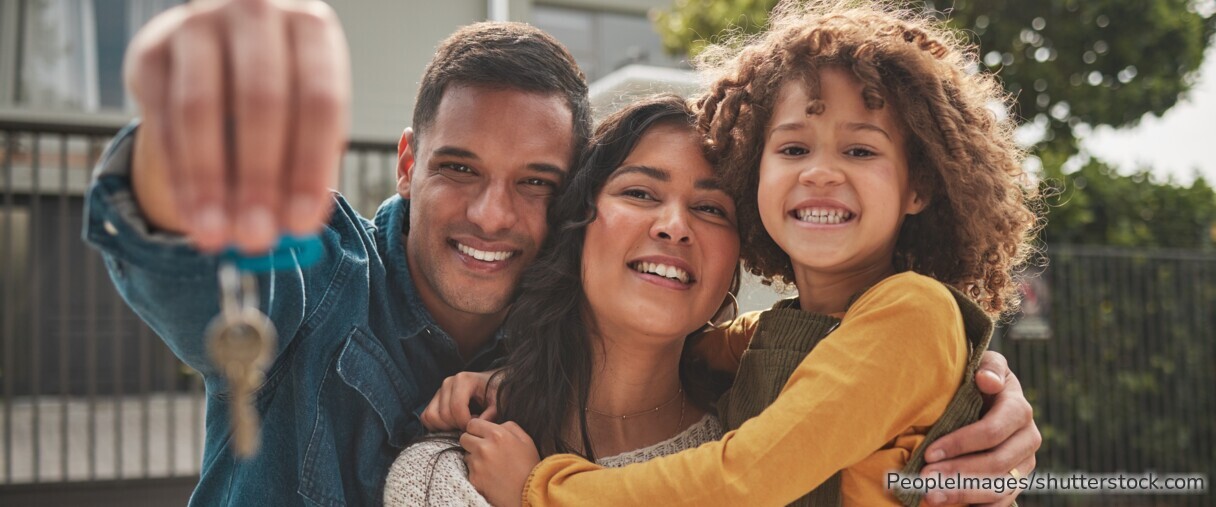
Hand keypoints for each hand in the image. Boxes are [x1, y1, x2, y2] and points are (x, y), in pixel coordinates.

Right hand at [125, 0, 349, 252]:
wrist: (221, 49)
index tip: (301, 224)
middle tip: (255, 237)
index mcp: (311, 28)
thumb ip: (307, 166)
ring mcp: (198, 24)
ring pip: (200, 109)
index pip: (318, 101)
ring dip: (209, 181)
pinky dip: (177, 172)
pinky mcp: (152, 49)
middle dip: (258, 179)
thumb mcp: (307, 116)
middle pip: (261, 102)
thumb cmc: (282, 91)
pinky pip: (161, 116)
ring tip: (216, 236)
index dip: (310, 167)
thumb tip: (295, 232)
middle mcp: (256, 13)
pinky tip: (190, 213)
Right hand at [422, 370, 501, 430]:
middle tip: (471, 426)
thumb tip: (477, 424)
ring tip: (462, 424)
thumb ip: (491, 413)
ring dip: (446, 427)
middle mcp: (448, 382)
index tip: (476, 427)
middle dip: (457, 426)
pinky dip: (436, 426)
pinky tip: (453, 425)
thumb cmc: (495, 392)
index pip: (456, 407)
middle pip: (444, 414)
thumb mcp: (498, 401)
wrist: (490, 384)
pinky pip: (426, 417)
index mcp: (463, 379)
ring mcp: (439, 390)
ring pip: (432, 416)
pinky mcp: (434, 399)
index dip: (465, 423)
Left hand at [462, 419, 538, 506]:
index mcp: (497, 435)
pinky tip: (489, 475)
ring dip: (474, 457)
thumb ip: (509, 426)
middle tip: (483, 448)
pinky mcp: (474, 478)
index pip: (472, 423)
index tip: (481, 434)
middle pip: (464, 438)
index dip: (476, 429)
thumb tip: (496, 423)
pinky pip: (469, 470)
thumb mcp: (525, 439)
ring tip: (489, 464)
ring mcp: (477, 464)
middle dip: (471, 441)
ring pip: (466, 454)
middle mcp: (484, 447)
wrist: (529, 492)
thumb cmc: (529, 465)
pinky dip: (476, 472)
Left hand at [920, 350, 1040, 505]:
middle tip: (925, 479)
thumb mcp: (986, 365)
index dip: (961, 444)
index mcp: (1019, 410)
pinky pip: (1002, 502)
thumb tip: (986, 380)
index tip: (929, 453)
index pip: (992, 431)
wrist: (989, 399)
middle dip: (958, 472)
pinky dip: (977, 506)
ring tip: (931, 495)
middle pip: (996, 463)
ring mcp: (1024, 463)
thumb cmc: (979, 380)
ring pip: (999, 486)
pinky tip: (948, 504)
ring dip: (963, 493)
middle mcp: (1028, 439)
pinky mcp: (1016, 481)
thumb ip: (989, 367)